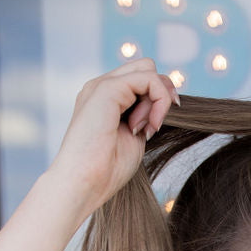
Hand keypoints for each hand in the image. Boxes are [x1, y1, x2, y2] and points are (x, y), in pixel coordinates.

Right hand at [47, 59, 178, 216]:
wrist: (83, 184)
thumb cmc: (106, 171)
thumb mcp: (134, 136)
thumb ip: (146, 116)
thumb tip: (167, 99)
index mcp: (105, 99)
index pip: (140, 78)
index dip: (157, 98)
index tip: (154, 128)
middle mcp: (101, 87)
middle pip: (145, 66)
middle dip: (160, 93)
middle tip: (154, 125)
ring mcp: (101, 85)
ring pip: (148, 69)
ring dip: (158, 100)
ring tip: (147, 129)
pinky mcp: (107, 89)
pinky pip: (149, 78)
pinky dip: (158, 101)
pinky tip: (149, 127)